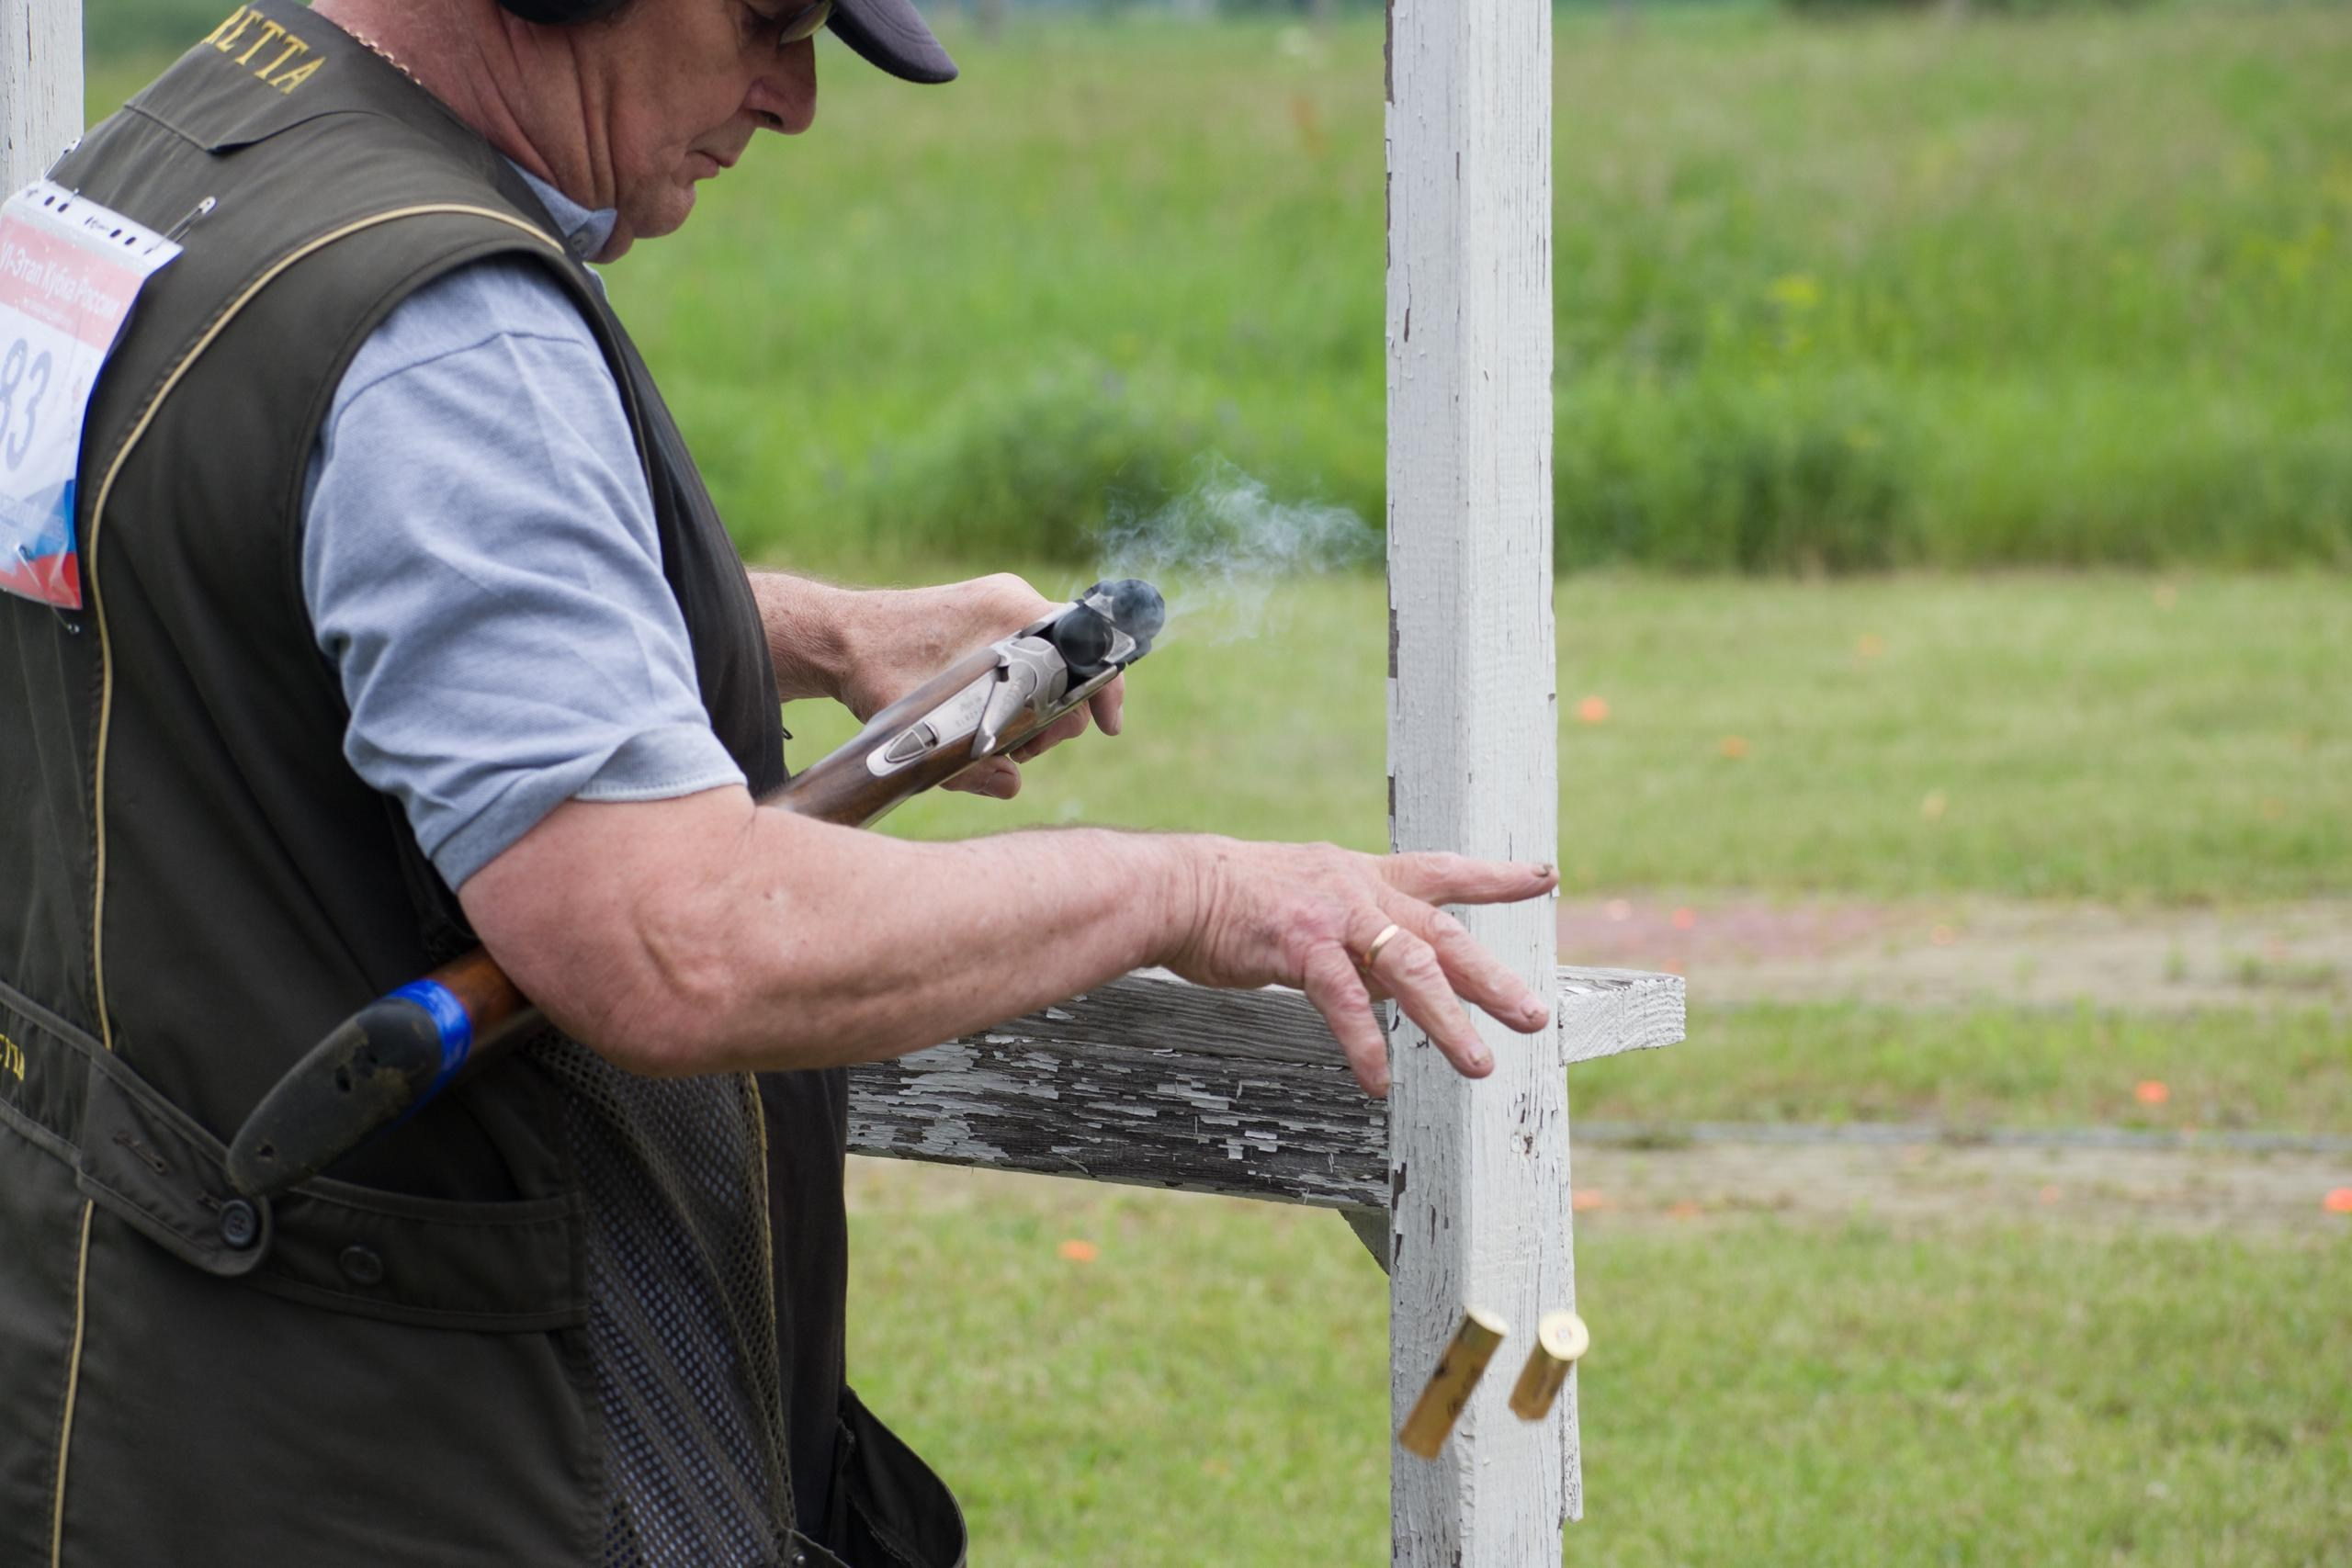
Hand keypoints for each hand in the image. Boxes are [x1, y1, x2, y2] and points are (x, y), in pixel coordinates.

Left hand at [831, 573, 1125, 798]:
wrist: (837, 640)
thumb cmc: (877, 671)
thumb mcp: (927, 727)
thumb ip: (972, 764)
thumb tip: (1013, 786)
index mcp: (1011, 611)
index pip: (1089, 645)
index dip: (1107, 691)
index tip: (1109, 727)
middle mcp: (1012, 602)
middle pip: (1070, 668)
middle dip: (1058, 718)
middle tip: (1025, 752)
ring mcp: (999, 607)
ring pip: (1048, 668)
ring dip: (1034, 712)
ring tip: (1000, 744)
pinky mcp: (985, 619)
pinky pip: (1026, 659)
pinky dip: (1019, 694)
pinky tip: (989, 724)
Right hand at [1161, 839, 1557, 1096]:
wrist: (1175, 888)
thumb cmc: (1235, 902)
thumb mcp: (1311, 906)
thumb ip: (1358, 938)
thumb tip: (1397, 979)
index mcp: (1364, 877)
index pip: (1442, 871)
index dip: (1495, 877)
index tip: (1544, 877)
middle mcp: (1358, 891)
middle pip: (1441, 933)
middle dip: (1491, 977)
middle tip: (1534, 1016)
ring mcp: (1332, 917)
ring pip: (1408, 967)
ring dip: (1447, 1019)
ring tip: (1477, 1063)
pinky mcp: (1299, 946)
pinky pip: (1343, 1001)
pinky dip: (1365, 1043)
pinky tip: (1379, 1081)